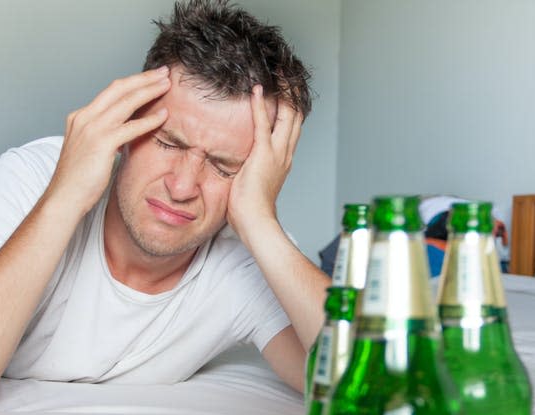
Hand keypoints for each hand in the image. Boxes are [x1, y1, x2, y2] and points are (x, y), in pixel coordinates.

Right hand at [48, 67, 171, 212]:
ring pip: (126, 102)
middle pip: (118, 89)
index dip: (132, 83)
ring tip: (167, 85)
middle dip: (143, 78)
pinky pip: (131, 127)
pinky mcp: (101, 143)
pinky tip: (164, 115)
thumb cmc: (78, 181)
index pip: (110, 92)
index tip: (150, 78)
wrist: (64, 198)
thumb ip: (105, 137)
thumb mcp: (90, 151)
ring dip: (149, 91)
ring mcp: (91, 128)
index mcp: (80, 117)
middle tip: (164, 72)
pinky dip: (149, 119)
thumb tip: (123, 134)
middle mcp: (84, 117)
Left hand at [227, 85, 303, 235]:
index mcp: (284, 158)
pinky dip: (260, 106)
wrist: (256, 221)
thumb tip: (238, 160)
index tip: (288, 88)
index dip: (292, 105)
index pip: (292, 125)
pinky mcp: (263, 155)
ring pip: (288, 114)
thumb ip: (250, 166)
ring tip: (280, 72)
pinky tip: (257, 89)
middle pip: (296, 114)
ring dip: (284, 91)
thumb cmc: (251, 208)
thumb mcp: (252, 180)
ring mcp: (277, 153)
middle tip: (289, 72)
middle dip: (294, 91)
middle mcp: (285, 152)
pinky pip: (262, 125)